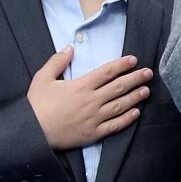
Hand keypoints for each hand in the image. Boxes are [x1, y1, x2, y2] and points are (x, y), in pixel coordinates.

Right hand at [27, 49, 148, 149]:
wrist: (31, 132)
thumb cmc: (36, 105)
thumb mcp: (42, 78)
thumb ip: (57, 61)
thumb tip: (70, 47)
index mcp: (81, 86)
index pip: (107, 72)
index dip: (122, 65)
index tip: (134, 60)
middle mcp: (91, 101)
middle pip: (119, 87)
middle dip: (136, 79)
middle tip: (149, 73)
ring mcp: (94, 118)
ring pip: (120, 105)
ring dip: (135, 97)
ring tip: (146, 90)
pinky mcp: (93, 133)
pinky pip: (114, 125)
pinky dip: (127, 119)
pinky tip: (136, 113)